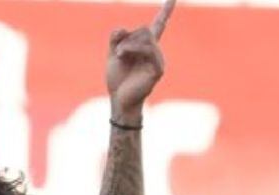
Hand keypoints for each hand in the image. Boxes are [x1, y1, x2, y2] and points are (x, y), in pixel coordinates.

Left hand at [106, 0, 174, 122]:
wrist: (119, 99)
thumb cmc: (118, 78)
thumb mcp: (112, 54)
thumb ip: (116, 39)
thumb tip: (120, 28)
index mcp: (146, 46)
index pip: (159, 24)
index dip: (166, 11)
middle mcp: (155, 50)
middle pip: (144, 30)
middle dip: (128, 37)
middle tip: (117, 51)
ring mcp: (158, 59)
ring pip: (146, 37)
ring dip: (127, 44)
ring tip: (118, 55)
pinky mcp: (158, 69)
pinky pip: (149, 50)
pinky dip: (132, 49)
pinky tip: (122, 55)